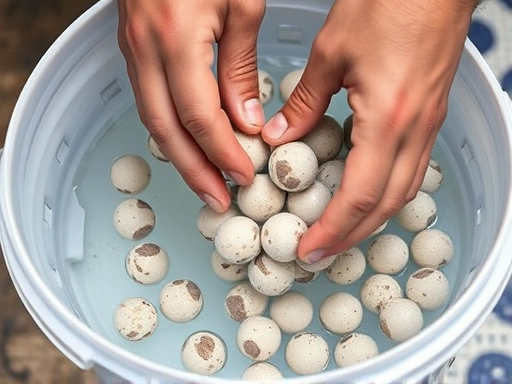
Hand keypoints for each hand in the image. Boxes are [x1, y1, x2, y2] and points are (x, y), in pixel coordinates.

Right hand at [117, 0, 265, 212]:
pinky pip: (149, 102)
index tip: (244, 174)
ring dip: (180, 157)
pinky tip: (189, 146)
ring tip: (205, 183)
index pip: (199, 116)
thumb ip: (240, 68)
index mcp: (176, 38)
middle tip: (217, 200)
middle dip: (194, 171)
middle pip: (166, 130)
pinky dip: (170, 132)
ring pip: (152, 121)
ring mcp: (133, 51)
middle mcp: (145, 50)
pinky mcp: (132, 51)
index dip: (223, 152)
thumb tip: (246, 121)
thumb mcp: (242, 5)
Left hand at [262, 0, 476, 262]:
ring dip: (370, 218)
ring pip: (403, 190)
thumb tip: (279, 135)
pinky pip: (410, 167)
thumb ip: (304, 101)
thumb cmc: (388, 1)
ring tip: (338, 231)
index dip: (333, 229)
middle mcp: (415, 130)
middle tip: (319, 253)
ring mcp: (428, 124)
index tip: (308, 249)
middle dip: (351, 236)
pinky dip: (384, 191)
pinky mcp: (430, 114)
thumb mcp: (332, 50)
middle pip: (386, 205)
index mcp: (388, 118)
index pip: (360, 194)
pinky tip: (362, 190)